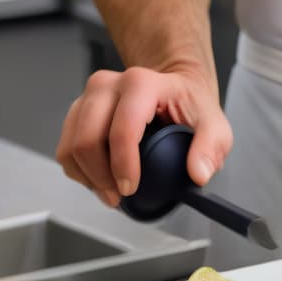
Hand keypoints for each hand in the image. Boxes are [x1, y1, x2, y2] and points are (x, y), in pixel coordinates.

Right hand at [55, 66, 232, 206]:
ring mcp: (89, 96)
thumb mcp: (215, 126)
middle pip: (87, 138)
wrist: (175, 89)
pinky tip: (100, 179)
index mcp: (142, 84)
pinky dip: (79, 170)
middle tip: (119, 196)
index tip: (130, 188)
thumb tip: (198, 173)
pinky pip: (66, 147)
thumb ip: (210, 148)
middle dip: (100, 176)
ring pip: (71, 144)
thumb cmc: (191, 106)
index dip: (123, 164)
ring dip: (88, 176)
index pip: (122, 129)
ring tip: (110, 193)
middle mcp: (109, 85)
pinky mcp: (78, 110)